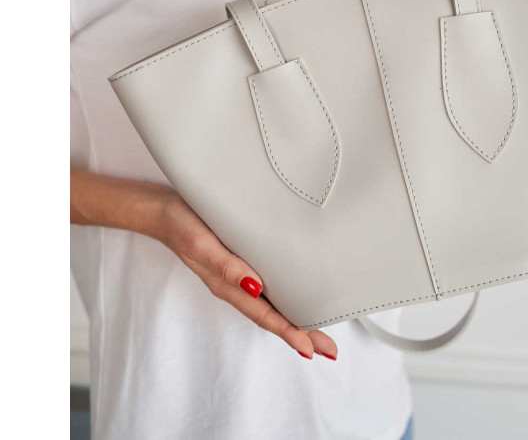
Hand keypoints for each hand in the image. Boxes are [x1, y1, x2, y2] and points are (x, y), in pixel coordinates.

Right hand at [156, 194, 337, 360]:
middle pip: (272, 315)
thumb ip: (226, 267)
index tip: (311, 349)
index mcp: (228, 285)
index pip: (265, 315)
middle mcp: (235, 285)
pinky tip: (293, 296)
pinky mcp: (238, 261)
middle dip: (301, 333)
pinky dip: (282, 298)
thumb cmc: (183, 226)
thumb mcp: (203, 245)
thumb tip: (255, 286)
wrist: (164, 212)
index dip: (288, 332)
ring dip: (294, 318)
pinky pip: (265, 287)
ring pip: (270, 303)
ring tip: (317, 331)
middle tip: (328, 349)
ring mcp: (236, 275)